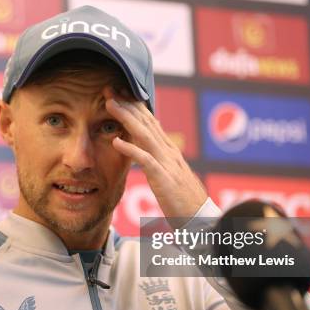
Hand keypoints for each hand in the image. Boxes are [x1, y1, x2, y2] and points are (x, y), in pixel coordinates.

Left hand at [103, 87, 207, 220]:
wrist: (201, 221)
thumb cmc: (184, 202)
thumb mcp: (170, 177)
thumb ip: (159, 162)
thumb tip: (146, 153)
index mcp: (169, 151)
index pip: (150, 122)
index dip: (134, 106)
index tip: (118, 94)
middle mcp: (169, 152)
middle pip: (146, 122)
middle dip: (127, 104)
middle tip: (109, 88)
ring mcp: (168, 164)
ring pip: (145, 134)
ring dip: (126, 117)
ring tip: (109, 104)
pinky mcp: (164, 179)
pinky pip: (146, 161)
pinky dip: (131, 149)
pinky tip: (116, 141)